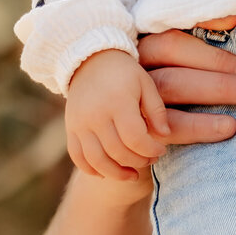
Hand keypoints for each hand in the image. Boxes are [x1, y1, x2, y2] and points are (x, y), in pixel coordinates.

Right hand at [66, 49, 170, 181]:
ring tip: (132, 174)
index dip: (151, 150)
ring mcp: (79, 123)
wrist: (89, 60)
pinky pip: (78, 156)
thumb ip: (156, 110)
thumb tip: (165, 136)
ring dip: (116, 173)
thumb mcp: (145, 84)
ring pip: (96, 160)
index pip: (135, 138)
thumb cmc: (125, 73)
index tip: (161, 150)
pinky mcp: (70, 128)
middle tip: (150, 160)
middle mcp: (95, 115)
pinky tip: (107, 172)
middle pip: (117, 151)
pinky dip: (91, 169)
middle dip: (137, 161)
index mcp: (117, 102)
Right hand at [137, 25, 235, 142]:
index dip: (214, 58)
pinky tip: (208, 140)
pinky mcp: (131, 132)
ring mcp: (128, 106)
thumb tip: (232, 19)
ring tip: (232, 125)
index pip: (173, 47)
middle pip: (172, 81)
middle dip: (218, 87)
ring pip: (164, 114)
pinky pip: (158, 137)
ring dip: (200, 121)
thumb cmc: (161, 64)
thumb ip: (203, 25)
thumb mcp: (175, 40)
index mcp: (140, 46)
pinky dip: (185, 137)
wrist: (120, 105)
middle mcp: (131, 77)